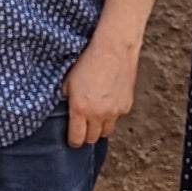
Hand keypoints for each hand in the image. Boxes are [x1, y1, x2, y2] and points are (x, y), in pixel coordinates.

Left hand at [64, 33, 137, 148]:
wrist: (113, 49)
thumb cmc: (87, 62)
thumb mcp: (68, 81)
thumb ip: (66, 100)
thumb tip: (66, 111)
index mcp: (80, 109)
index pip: (77, 139)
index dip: (73, 141)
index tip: (72, 138)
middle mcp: (98, 114)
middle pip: (92, 139)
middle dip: (87, 135)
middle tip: (83, 126)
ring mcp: (114, 112)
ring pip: (106, 131)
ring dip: (100, 127)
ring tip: (96, 116)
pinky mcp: (126, 106)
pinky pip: (117, 118)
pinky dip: (112, 115)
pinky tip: (108, 101)